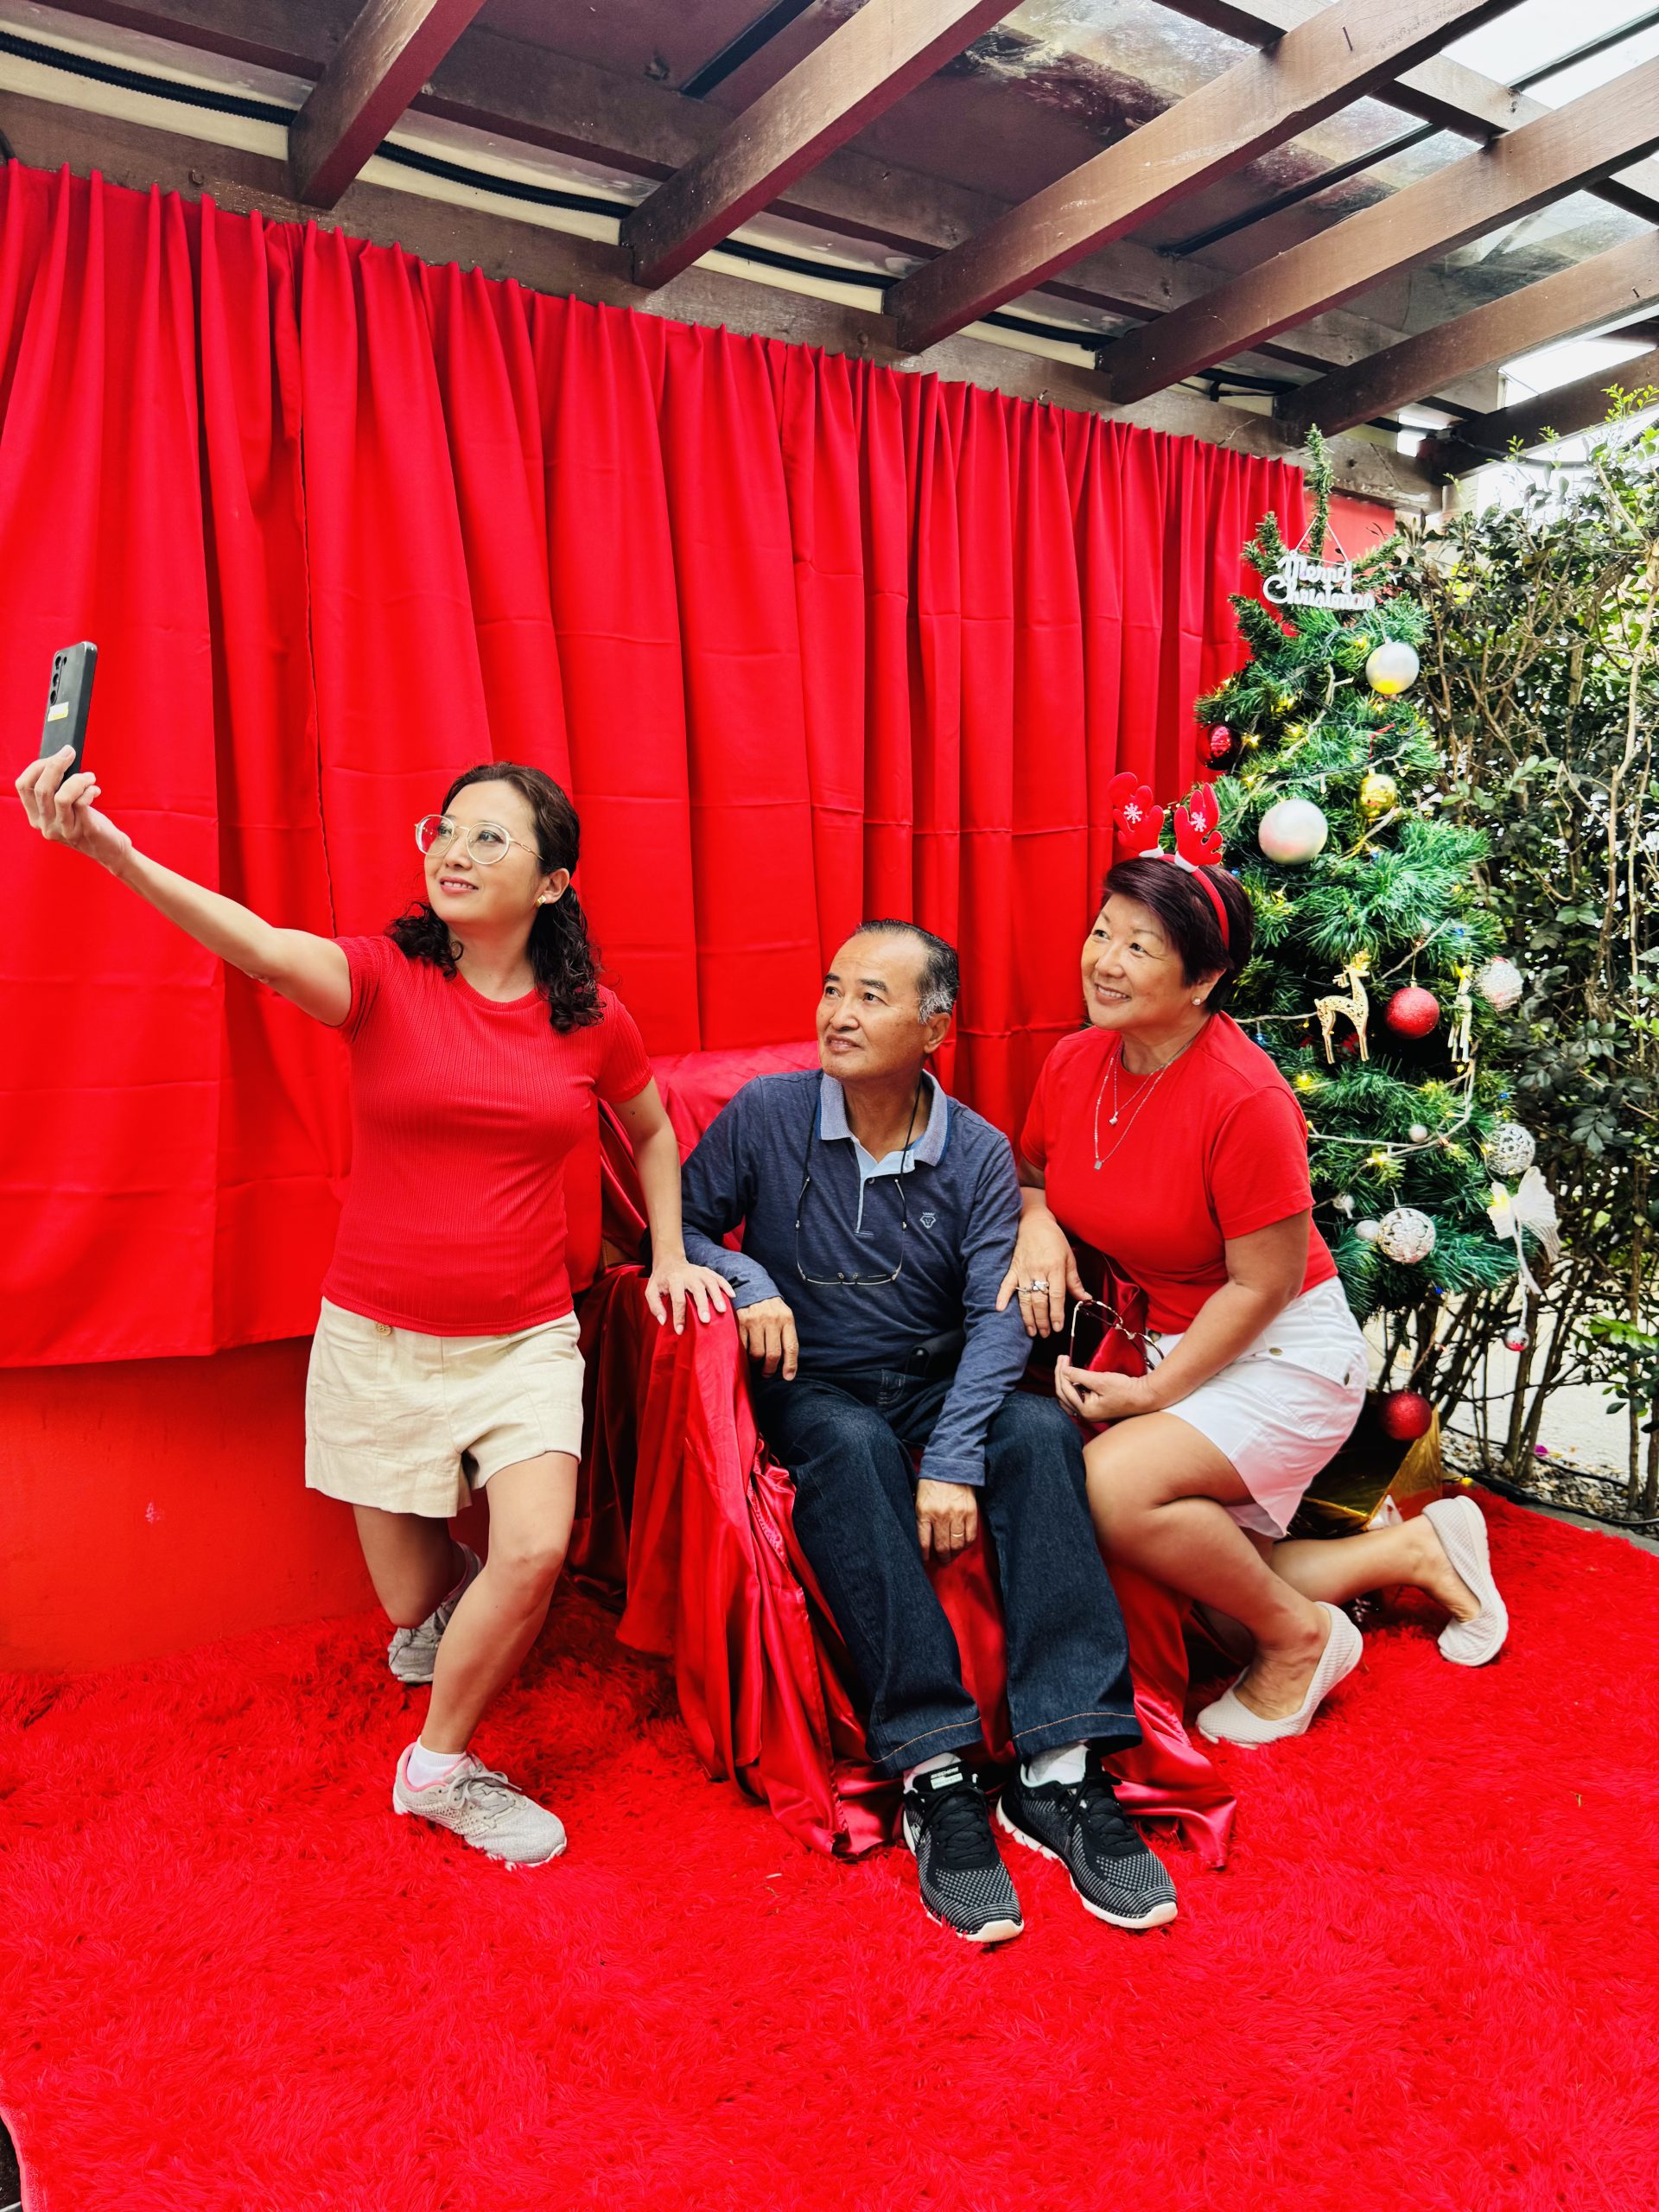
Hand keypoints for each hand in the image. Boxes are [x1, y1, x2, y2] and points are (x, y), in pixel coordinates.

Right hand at [16, 748, 132, 871]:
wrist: (109, 850)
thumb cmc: (87, 822)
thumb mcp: (64, 808)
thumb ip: (55, 789)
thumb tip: (59, 758)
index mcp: (36, 816)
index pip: (23, 786)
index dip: (37, 766)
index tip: (55, 756)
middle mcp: (45, 825)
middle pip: (41, 788)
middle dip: (56, 765)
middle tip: (70, 753)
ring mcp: (63, 830)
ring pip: (60, 796)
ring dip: (76, 779)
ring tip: (89, 777)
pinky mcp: (83, 830)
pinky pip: (80, 803)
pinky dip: (88, 790)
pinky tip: (95, 789)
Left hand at [644, 1254, 729, 1332]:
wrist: (670, 1261)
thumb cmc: (661, 1279)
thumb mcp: (651, 1290)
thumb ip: (655, 1305)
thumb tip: (663, 1321)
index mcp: (674, 1279)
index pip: (678, 1299)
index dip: (679, 1316)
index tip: (680, 1330)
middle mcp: (688, 1274)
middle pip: (697, 1289)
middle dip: (702, 1305)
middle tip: (705, 1320)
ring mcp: (699, 1272)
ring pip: (711, 1282)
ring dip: (717, 1296)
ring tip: (722, 1310)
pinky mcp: (707, 1271)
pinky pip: (718, 1278)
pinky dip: (726, 1286)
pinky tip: (732, 1296)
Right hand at [736, 1296, 798, 1378]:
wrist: (752, 1286)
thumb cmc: (771, 1308)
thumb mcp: (784, 1316)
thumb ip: (786, 1336)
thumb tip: (788, 1365)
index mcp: (786, 1319)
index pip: (791, 1347)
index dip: (790, 1365)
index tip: (788, 1377)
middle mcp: (772, 1320)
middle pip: (773, 1354)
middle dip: (770, 1368)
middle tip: (767, 1373)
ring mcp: (755, 1320)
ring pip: (757, 1353)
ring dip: (756, 1361)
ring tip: (756, 1359)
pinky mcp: (740, 1321)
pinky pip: (743, 1346)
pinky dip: (744, 1352)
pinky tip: (746, 1350)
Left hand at [915, 1479, 978, 1558]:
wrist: (950, 1464)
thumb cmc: (932, 1482)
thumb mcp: (919, 1499)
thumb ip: (921, 1518)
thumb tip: (923, 1539)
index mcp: (924, 1512)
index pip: (924, 1542)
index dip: (925, 1555)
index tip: (926, 1560)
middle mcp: (941, 1515)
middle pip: (942, 1546)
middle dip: (943, 1558)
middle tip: (943, 1561)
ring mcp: (957, 1514)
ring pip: (957, 1544)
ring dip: (955, 1554)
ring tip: (953, 1556)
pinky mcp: (971, 1512)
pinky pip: (970, 1536)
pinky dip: (967, 1545)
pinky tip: (963, 1546)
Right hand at [995, 1205, 1085, 1337]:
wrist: (1034, 1222)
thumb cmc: (1054, 1240)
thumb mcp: (1069, 1258)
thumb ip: (1075, 1281)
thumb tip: (1086, 1299)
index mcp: (1055, 1268)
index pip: (1056, 1296)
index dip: (1057, 1313)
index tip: (1058, 1327)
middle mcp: (1039, 1270)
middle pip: (1040, 1300)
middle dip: (1043, 1320)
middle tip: (1046, 1333)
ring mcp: (1024, 1270)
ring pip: (1025, 1297)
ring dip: (1027, 1316)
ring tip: (1032, 1331)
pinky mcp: (1013, 1268)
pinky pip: (1006, 1284)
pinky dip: (1002, 1296)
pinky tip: (999, 1309)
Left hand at [1055, 1359, 1157, 1426]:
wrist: (1145, 1397)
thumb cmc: (1126, 1390)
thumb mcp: (1101, 1380)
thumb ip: (1080, 1375)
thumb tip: (1064, 1371)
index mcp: (1086, 1410)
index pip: (1065, 1390)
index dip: (1061, 1372)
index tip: (1063, 1358)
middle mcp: (1086, 1414)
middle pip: (1064, 1395)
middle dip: (1060, 1375)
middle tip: (1062, 1359)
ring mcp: (1091, 1412)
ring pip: (1069, 1397)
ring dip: (1065, 1381)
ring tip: (1065, 1366)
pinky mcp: (1096, 1407)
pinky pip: (1077, 1398)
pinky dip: (1072, 1387)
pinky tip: (1074, 1377)